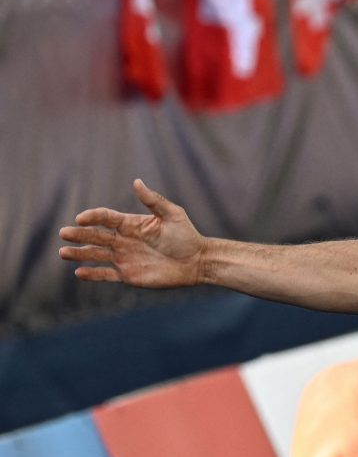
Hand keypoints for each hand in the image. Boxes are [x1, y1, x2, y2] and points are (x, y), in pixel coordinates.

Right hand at [61, 180, 208, 288]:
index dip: (93, 217)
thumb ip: (154, 200)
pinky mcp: (128, 275)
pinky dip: (92, 274)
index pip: (106, 218)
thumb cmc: (186, 236)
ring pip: (96, 254)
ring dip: (79, 253)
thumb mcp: (172, 215)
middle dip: (79, 234)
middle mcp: (123, 240)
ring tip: (63, 253)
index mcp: (130, 224)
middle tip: (63, 233)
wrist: (197, 262)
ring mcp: (124, 257)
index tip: (81, 218)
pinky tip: (78, 272)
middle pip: (96, 235)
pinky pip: (106, 274)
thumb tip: (137, 181)